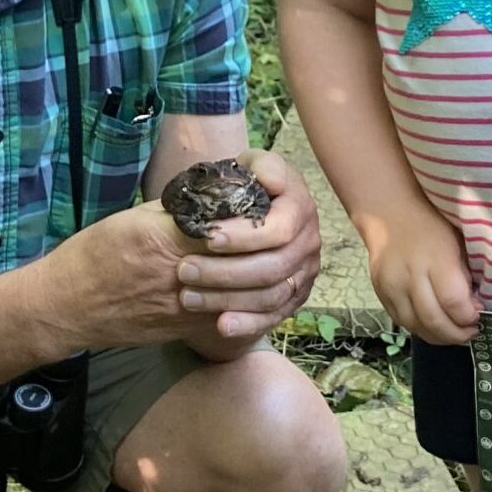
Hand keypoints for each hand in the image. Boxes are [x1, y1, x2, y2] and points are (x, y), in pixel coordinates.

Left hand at [163, 150, 323, 342]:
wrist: (254, 209)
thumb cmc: (247, 186)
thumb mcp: (252, 165)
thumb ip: (262, 166)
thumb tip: (272, 180)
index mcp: (301, 208)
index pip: (278, 229)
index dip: (243, 237)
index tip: (206, 237)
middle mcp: (309, 243)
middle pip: (272, 268)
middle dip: (224, 272)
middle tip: (183, 270)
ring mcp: (304, 274)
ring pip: (271, 295)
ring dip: (227, 299)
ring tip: (187, 297)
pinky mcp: (294, 298)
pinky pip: (274, 317)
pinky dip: (248, 323)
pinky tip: (220, 325)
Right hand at [364, 201, 479, 344]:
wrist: (390, 214)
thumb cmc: (432, 225)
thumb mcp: (457, 244)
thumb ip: (465, 277)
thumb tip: (474, 308)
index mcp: (435, 259)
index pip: (453, 302)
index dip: (468, 317)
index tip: (479, 316)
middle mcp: (410, 276)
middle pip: (433, 320)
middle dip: (456, 335)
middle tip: (471, 333)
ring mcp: (391, 288)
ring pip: (416, 327)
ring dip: (438, 337)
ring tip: (454, 335)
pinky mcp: (380, 295)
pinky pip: (402, 322)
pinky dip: (421, 329)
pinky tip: (434, 327)